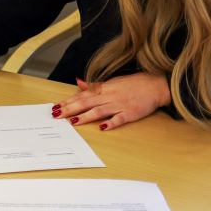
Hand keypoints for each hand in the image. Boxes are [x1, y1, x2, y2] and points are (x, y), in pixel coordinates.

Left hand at [53, 73, 170, 130]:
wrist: (155, 85)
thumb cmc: (133, 84)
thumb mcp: (112, 82)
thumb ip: (94, 85)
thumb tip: (78, 82)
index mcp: (104, 88)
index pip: (82, 95)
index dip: (68, 101)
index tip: (56, 106)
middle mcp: (109, 96)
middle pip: (86, 102)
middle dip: (70, 109)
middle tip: (57, 115)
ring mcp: (119, 105)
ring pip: (99, 111)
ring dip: (85, 116)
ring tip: (72, 122)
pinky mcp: (130, 113)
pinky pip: (119, 119)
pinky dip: (110, 123)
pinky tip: (102, 128)